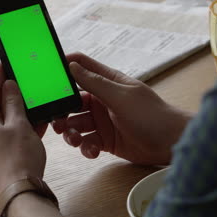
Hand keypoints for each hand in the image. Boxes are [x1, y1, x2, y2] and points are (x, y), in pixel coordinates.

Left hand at [0, 64, 47, 196]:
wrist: (21, 191)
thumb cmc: (18, 158)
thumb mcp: (19, 124)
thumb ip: (14, 102)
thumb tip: (9, 85)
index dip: (0, 75)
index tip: (7, 62)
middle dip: (13, 93)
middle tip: (26, 80)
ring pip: (7, 118)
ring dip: (22, 110)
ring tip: (36, 100)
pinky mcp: (2, 152)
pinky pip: (12, 132)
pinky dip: (24, 125)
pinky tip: (40, 120)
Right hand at [52, 53, 192, 164]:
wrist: (170, 143)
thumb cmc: (151, 114)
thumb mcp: (121, 96)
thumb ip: (95, 83)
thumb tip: (72, 66)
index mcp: (108, 83)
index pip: (82, 68)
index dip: (64, 67)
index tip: (46, 75)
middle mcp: (103, 101)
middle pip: (72, 102)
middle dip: (62, 112)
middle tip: (56, 121)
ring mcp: (104, 122)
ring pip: (76, 125)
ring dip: (71, 133)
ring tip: (74, 140)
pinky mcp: (106, 141)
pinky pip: (87, 142)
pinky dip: (86, 148)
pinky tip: (92, 151)